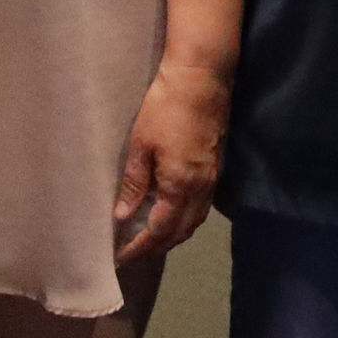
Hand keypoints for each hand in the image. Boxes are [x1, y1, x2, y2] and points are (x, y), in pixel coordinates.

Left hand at [113, 58, 227, 264]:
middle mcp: (201, 189)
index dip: (139, 246)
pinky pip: (201, 207)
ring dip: (173, 235)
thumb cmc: (165, 107)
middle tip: (132, 252)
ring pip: (194, 221)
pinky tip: (170, 213)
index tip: (120, 257)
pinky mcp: (216, 168)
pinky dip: (184, 219)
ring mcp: (212, 179)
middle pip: (180, 232)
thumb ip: (134, 183)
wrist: (202, 79)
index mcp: (180, 186)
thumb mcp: (141, 144)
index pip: (159, 230)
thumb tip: (123, 216)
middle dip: (156, 246)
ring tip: (150, 238)